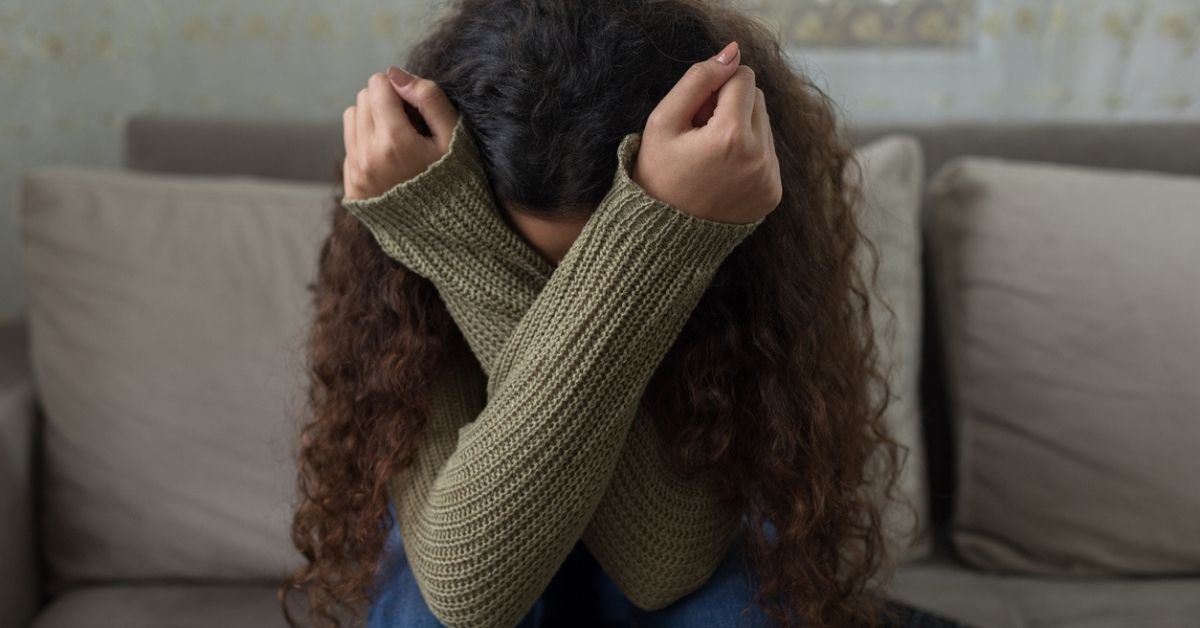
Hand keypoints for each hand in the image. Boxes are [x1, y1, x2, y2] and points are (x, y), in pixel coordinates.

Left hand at [342, 67, 459, 200]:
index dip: (399, 88)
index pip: (377, 84)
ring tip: (399, 140)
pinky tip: (390, 160)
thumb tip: (394, 73)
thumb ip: (428, 98)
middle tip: (410, 124)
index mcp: (394, 141)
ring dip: (372, 119)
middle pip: (363, 99)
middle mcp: (368, 157)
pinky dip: (367, 144)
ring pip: (352, 118)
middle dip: (384, 102)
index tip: (416, 108)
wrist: (448, 231)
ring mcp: (357, 174)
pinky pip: (349, 146)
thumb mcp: (453, 136)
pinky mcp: (353, 187)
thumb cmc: (456, 179)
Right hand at [633, 41, 782, 224]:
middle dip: (730, 107)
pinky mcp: (773, 194)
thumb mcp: (663, 120)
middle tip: (699, 135)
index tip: (696, 114)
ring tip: (709, 156)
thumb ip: (698, 79)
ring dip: (740, 130)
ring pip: (764, 126)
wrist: (661, 235)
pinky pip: (768, 154)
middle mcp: (759, 159)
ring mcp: (769, 180)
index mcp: (732, 137)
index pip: (743, 78)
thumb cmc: (656, 172)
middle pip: (758, 99)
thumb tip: (734, 52)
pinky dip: (748, 155)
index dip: (715, 89)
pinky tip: (721, 173)